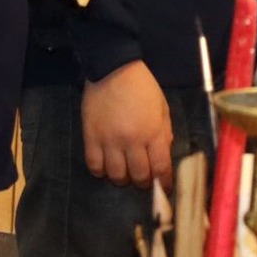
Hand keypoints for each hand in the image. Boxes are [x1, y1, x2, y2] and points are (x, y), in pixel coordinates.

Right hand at [82, 60, 172, 189]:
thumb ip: (164, 133)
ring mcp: (109, 141)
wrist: (113, 69)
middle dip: (144, 183)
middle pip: (139, 176)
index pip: (161, 168)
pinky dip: (101, 172)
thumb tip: (163, 155)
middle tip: (144, 180)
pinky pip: (94, 166)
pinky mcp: (90, 138)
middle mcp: (132, 141)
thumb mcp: (162, 108)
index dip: (164, 182)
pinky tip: (106, 167)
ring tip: (126, 174)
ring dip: (123, 179)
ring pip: (116, 175)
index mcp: (153, 132)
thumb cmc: (142, 87)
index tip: (165, 187)